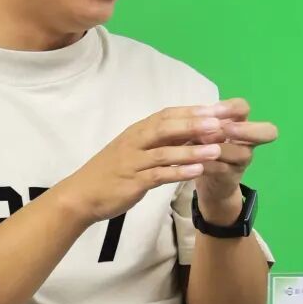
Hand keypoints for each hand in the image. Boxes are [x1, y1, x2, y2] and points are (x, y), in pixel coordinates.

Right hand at [54, 105, 238, 227]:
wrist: (82, 194)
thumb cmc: (111, 172)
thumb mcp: (134, 150)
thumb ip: (158, 141)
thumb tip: (189, 132)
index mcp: (137, 131)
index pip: (167, 115)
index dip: (192, 111)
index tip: (216, 109)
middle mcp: (135, 142)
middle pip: (167, 128)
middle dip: (195, 125)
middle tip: (220, 123)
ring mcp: (133, 161)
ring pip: (165, 152)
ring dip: (192, 150)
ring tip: (216, 149)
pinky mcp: (132, 182)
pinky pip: (158, 175)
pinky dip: (178, 172)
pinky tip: (197, 173)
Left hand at [191, 99, 278, 220]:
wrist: (207, 180)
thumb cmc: (204, 147)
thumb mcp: (200, 132)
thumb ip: (200, 124)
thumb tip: (194, 119)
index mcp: (238, 122)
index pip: (243, 107)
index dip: (231, 107)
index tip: (212, 111)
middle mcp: (247, 140)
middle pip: (266, 131)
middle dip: (244, 130)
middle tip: (224, 131)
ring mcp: (242, 160)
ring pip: (242, 152)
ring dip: (221, 149)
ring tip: (200, 148)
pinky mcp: (232, 177)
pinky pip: (224, 169)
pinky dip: (208, 166)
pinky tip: (193, 164)